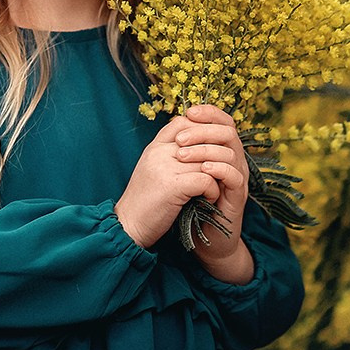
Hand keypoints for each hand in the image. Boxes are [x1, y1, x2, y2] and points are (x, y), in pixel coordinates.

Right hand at [115, 114, 223, 249]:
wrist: (128, 227)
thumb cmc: (145, 201)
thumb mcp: (154, 169)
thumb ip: (170, 154)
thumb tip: (197, 144)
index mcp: (155, 146)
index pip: (184, 123)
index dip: (202, 132)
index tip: (211, 150)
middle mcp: (159, 151)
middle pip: (199, 139)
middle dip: (215, 154)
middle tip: (221, 169)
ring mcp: (165, 167)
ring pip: (207, 159)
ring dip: (217, 174)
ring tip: (214, 187)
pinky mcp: (173, 186)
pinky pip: (206, 179)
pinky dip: (212, 190)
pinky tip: (208, 198)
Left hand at [175, 105, 253, 283]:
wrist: (204, 241)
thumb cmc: (192, 204)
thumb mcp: (186, 172)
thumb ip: (186, 149)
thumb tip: (175, 122)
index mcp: (223, 151)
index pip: (223, 121)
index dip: (209, 112)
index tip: (189, 112)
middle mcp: (235, 161)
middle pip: (228, 131)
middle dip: (203, 130)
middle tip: (180, 139)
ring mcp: (238, 178)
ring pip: (231, 151)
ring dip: (206, 149)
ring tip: (183, 156)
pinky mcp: (238, 197)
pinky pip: (235, 175)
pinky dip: (219, 169)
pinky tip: (202, 170)